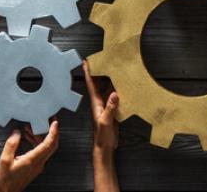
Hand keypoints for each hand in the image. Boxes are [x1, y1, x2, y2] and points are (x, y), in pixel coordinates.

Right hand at [0, 121, 58, 191]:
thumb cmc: (5, 180)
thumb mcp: (4, 160)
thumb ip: (11, 144)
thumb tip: (16, 132)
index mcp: (33, 160)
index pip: (48, 144)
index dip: (53, 132)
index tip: (54, 122)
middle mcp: (39, 163)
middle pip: (52, 145)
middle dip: (52, 131)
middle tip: (48, 120)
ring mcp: (39, 165)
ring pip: (46, 147)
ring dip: (41, 136)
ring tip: (30, 128)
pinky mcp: (36, 166)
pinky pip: (41, 151)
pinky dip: (37, 142)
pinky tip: (28, 137)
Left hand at [84, 61, 119, 191]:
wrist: (105, 146)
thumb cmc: (102, 136)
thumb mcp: (106, 121)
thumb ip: (110, 108)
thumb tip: (114, 93)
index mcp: (96, 103)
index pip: (91, 84)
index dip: (88, 73)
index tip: (86, 62)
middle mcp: (99, 102)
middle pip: (98, 83)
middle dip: (98, 71)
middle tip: (100, 59)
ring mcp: (105, 106)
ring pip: (106, 88)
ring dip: (108, 79)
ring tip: (111, 67)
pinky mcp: (112, 110)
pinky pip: (113, 96)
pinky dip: (116, 89)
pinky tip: (121, 85)